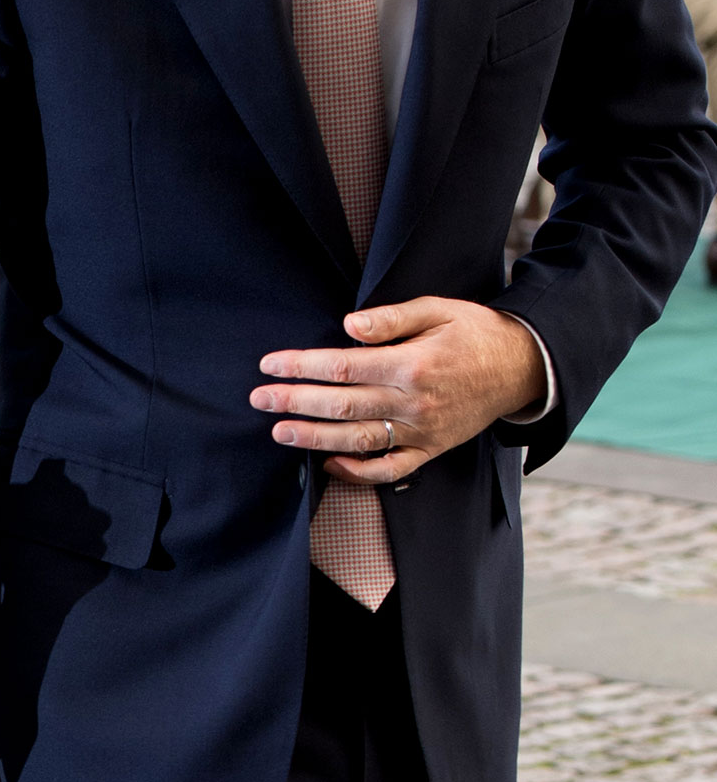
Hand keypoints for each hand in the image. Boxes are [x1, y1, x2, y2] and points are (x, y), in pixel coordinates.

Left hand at [251, 296, 545, 486]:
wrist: (522, 367)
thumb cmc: (475, 332)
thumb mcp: (437, 310)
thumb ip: (391, 318)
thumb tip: (349, 325)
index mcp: (412, 364)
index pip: (343, 367)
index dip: (302, 366)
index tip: (270, 364)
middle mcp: (414, 403)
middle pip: (343, 405)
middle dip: (295, 402)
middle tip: (258, 399)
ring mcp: (423, 432)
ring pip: (359, 440)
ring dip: (315, 438)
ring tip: (279, 432)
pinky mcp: (432, 449)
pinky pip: (391, 469)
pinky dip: (358, 472)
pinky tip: (328, 465)